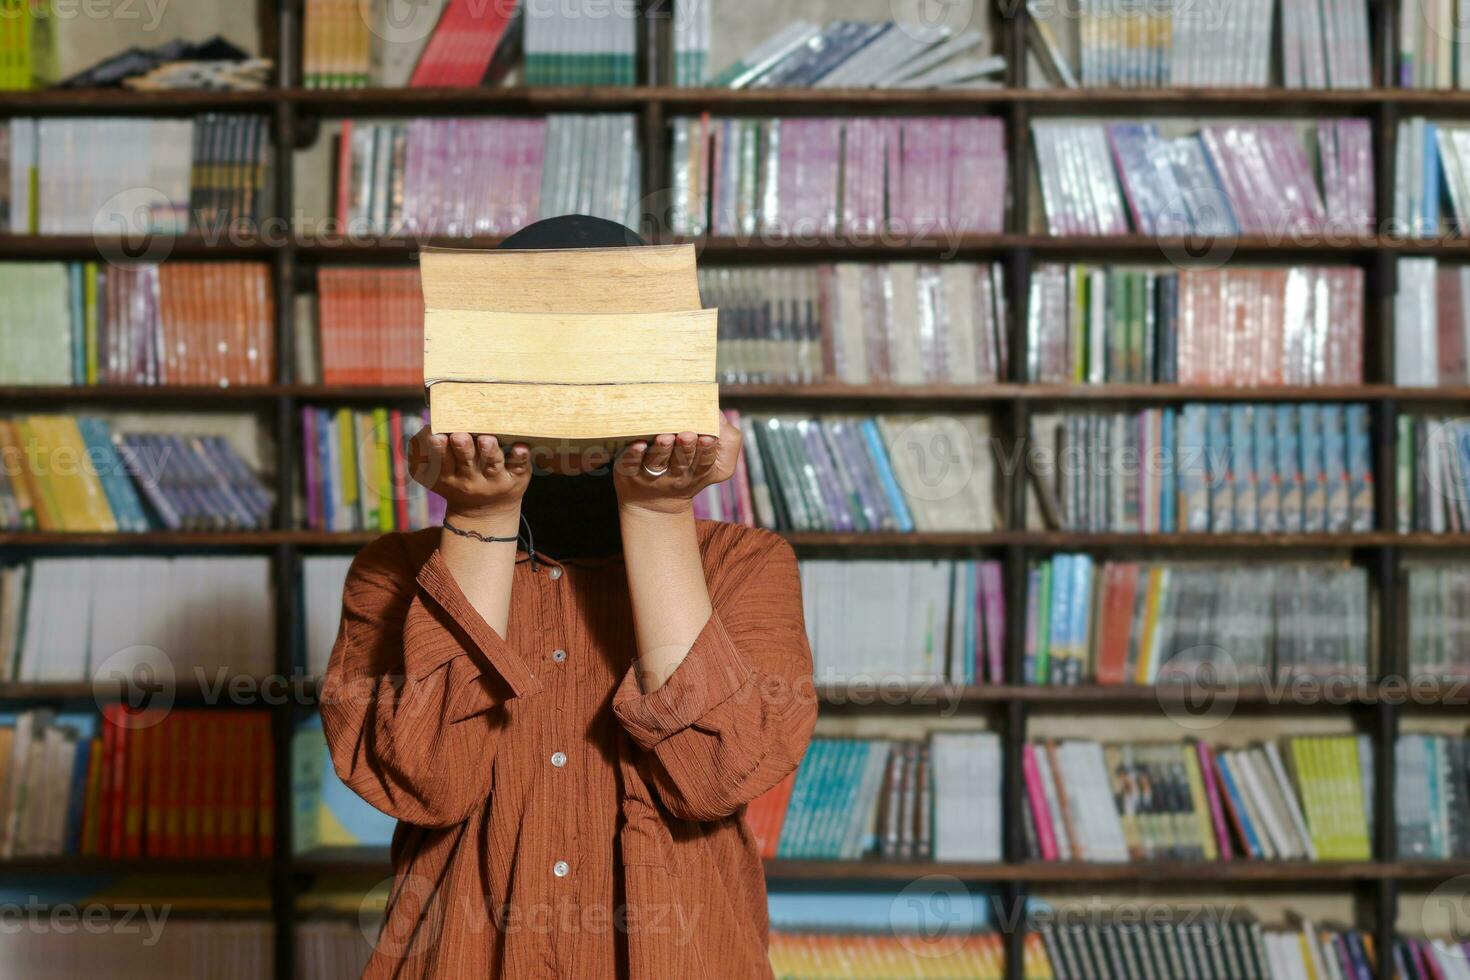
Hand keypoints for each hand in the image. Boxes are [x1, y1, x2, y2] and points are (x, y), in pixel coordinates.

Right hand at [408, 426, 530, 520]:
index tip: (436, 436)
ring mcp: (494, 478)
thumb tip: (427, 430)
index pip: (441, 462)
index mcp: (448, 475)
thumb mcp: (437, 475)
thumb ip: (430, 454)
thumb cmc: (458, 479)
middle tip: (459, 436)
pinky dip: (520, 457)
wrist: (486, 512)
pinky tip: (521, 448)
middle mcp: (471, 478)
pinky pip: (519, 466)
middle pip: (466, 461)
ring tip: (487, 440)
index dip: (438, 449)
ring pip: (492, 464)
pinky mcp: (516, 476)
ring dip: (489, 451)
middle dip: (462, 447)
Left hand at [614, 415, 741, 515]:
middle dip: (686, 448)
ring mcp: (652, 476)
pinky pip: (632, 464)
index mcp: (700, 472)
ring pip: (658, 463)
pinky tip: (638, 445)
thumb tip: (717, 415)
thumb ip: (726, 440)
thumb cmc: (689, 469)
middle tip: (687, 435)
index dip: (707, 450)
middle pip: (682, 462)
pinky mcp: (631, 473)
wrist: (653, 502)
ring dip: (662, 449)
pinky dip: (635, 454)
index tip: (708, 437)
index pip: (705, 461)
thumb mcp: (717, 463)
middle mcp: (677, 476)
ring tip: (666, 438)